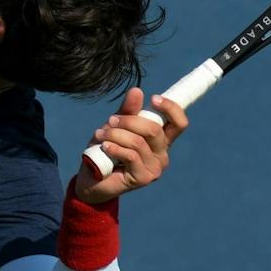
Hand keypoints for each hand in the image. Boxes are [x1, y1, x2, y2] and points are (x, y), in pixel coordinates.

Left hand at [71, 87, 188, 203]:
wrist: (91, 179)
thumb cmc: (106, 151)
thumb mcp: (116, 126)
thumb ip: (127, 111)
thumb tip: (137, 90)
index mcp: (161, 140)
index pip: (179, 123)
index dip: (171, 108)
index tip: (154, 98)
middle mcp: (162, 154)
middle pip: (154, 130)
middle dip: (129, 121)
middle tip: (111, 120)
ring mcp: (155, 168)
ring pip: (138, 142)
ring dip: (116, 134)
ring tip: (100, 134)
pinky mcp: (144, 178)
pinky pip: (131, 156)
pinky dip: (115, 148)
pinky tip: (105, 147)